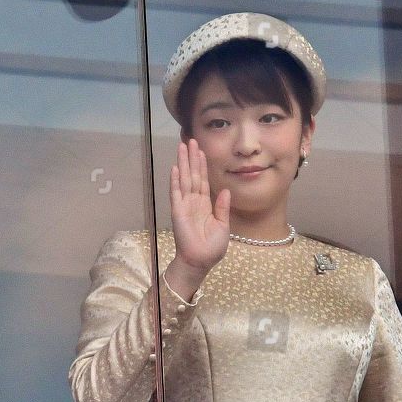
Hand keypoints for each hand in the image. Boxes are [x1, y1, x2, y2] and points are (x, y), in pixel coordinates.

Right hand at [165, 139, 228, 300]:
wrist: (200, 261)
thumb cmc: (212, 247)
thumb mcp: (223, 225)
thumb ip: (223, 207)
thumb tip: (226, 190)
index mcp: (205, 205)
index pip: (203, 180)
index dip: (202, 165)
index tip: (201, 150)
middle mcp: (193, 202)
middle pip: (192, 175)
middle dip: (191, 158)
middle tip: (190, 140)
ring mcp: (184, 205)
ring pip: (184, 179)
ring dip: (183, 163)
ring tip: (182, 146)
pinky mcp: (177, 211)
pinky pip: (176, 193)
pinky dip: (175, 180)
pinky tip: (174, 167)